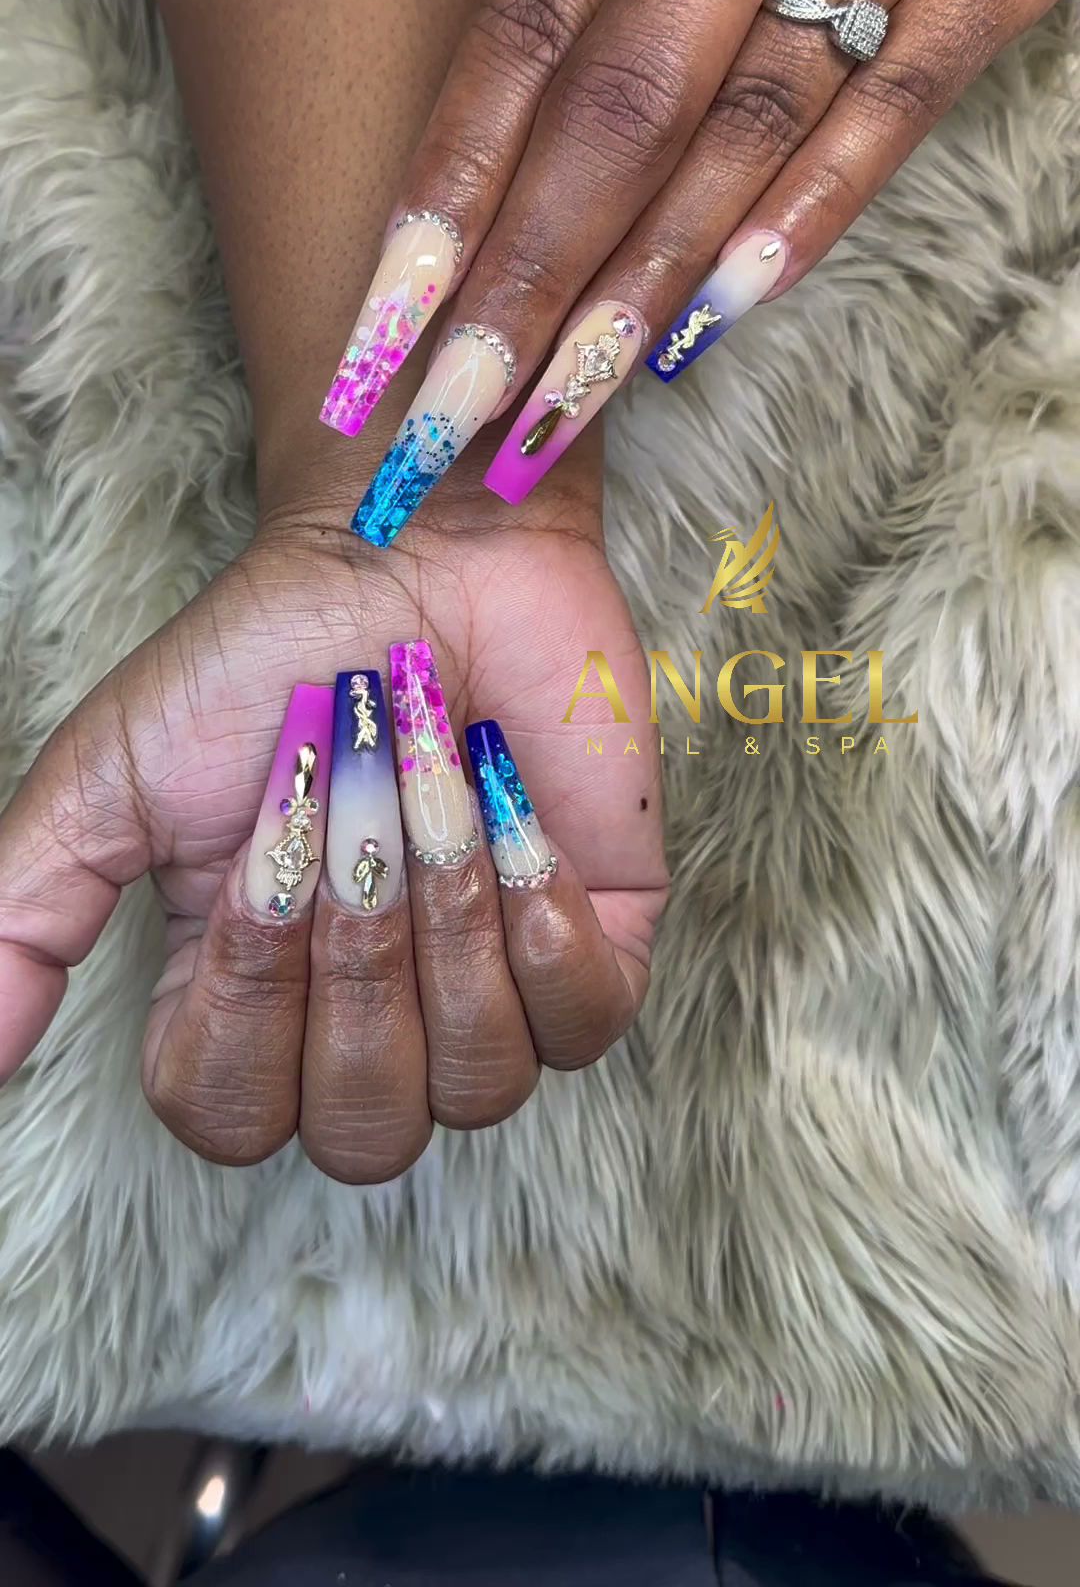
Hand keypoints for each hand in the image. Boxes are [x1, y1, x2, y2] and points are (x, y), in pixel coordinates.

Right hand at [0, 491, 664, 1182]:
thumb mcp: (110, 786)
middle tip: (354, 802)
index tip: (260, 844)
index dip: (248, 995)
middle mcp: (371, 1026)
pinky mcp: (597, 948)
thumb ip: (23, 924)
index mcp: (248, 1005)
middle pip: (364, 1129)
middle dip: (353, 952)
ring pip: (479, 1088)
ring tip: (436, 789)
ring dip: (444, 915)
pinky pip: (583, 1025)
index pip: (231, 1118)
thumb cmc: (263, 662)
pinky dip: (540, 919)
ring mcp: (494, 993)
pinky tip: (513, 821)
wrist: (415, 552)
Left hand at [330, 0, 1079, 541]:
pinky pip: (897, 111)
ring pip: (745, 136)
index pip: (520, 24)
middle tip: (449, 428)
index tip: (378, 326)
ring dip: (642, 291)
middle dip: (523, 288)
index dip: (446, 188)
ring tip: (554, 412)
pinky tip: (718, 320)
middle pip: (615, 115)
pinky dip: (805, 220)